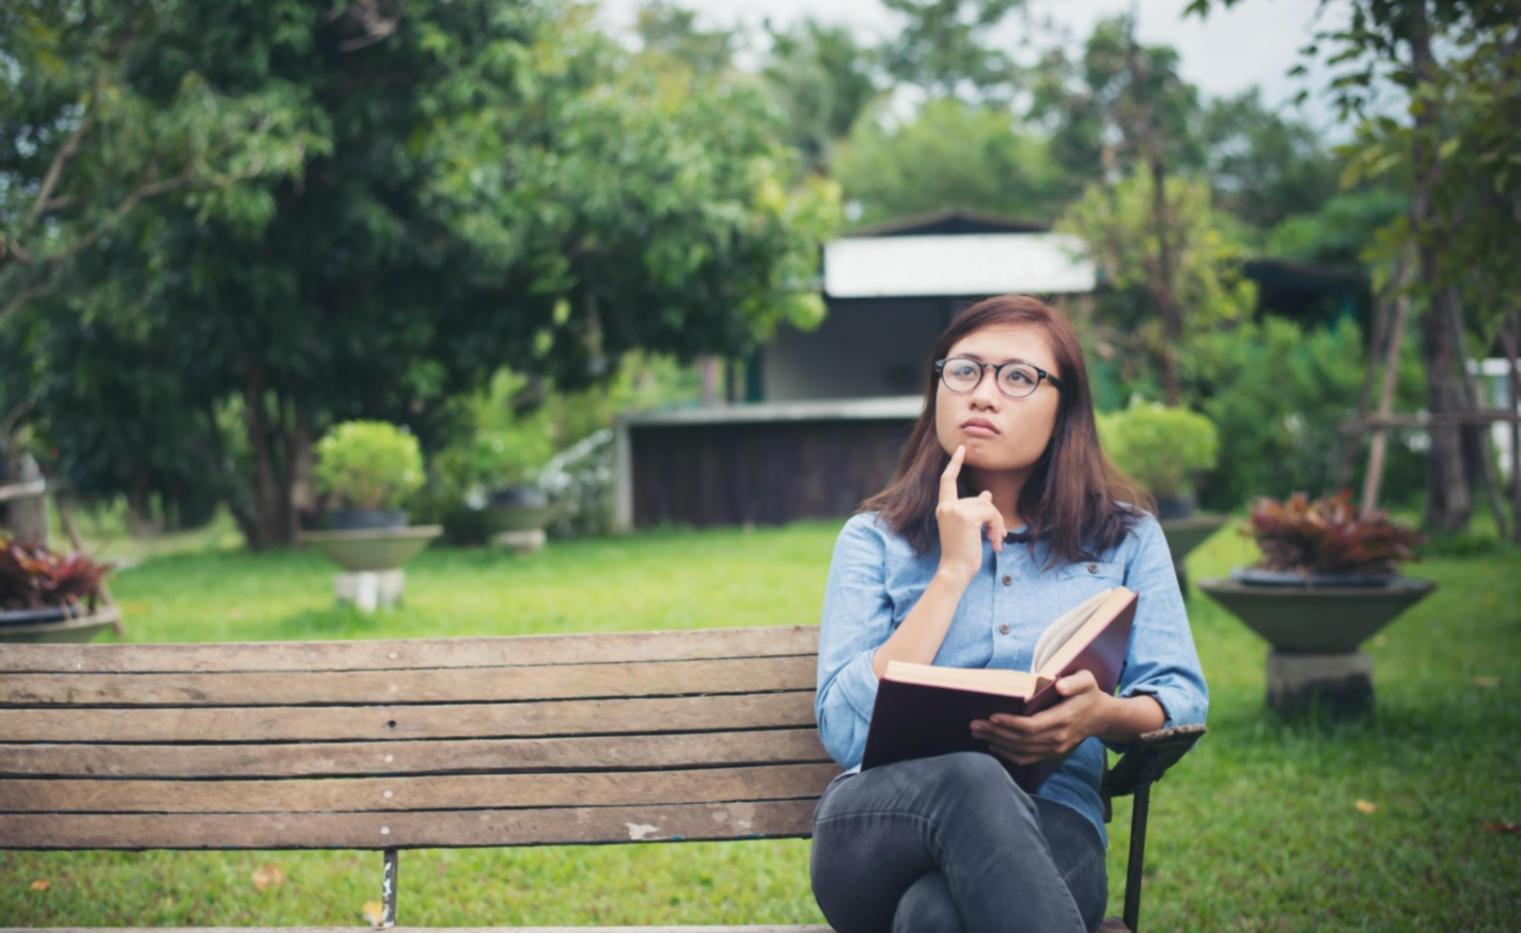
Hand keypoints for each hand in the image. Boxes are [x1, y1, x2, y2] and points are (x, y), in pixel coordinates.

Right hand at [935, 444, 1005, 582]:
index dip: (954, 464)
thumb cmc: (961, 553)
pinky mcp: (966, 516)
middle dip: (994, 516)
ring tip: (998, 541)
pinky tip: (995, 543)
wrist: (955, 570)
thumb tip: (988, 493)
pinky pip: (990, 513)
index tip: (962, 449)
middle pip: (980, 499)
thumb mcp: (969, 529)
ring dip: (998, 524)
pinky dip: (997, 528)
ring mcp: (955, 510)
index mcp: (944, 508)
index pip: (947, 480)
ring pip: (988, 507)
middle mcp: (946, 506)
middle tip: (1000, 536)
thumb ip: (976, 509)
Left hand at [969, 671, 1112, 765]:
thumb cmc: (1089, 693)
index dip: (1011, 723)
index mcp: (1064, 719)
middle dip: (996, 733)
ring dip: (997, 742)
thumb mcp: (1087, 680)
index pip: (1033, 726)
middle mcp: (1058, 738)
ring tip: (976, 732)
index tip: (992, 716)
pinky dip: (1008, 755)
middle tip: (974, 724)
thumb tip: (1059, 685)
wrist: (1101, 717)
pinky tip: (992, 746)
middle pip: (1022, 740)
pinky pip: (1027, 758)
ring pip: (1021, 750)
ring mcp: (1055, 749)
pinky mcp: (1051, 753)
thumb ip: (1075, 682)